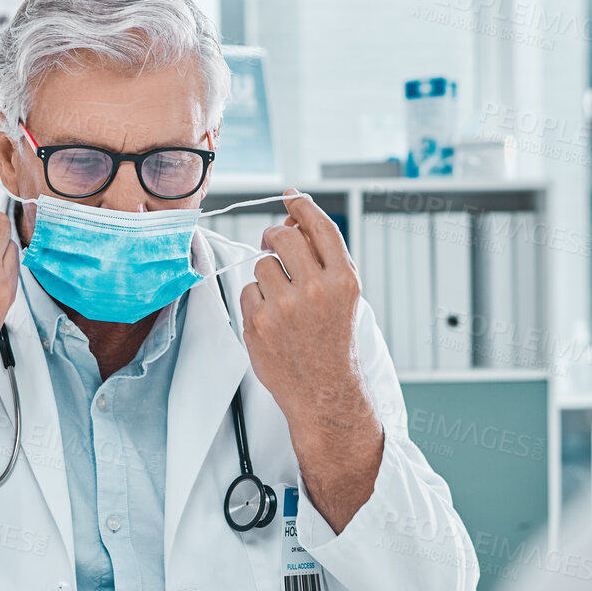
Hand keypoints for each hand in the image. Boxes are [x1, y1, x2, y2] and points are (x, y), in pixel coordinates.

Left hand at [241, 191, 383, 531]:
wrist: (325, 393)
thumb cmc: (334, 344)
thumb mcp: (343, 298)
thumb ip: (323, 260)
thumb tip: (292, 221)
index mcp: (343, 280)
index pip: (319, 226)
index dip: (302, 206)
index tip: (291, 197)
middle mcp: (316, 289)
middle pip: (283, 236)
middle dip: (276, 236)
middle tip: (276, 245)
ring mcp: (285, 306)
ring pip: (261, 263)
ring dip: (266, 274)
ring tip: (281, 299)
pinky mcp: (260, 322)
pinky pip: (248, 291)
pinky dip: (256, 300)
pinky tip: (272, 320)